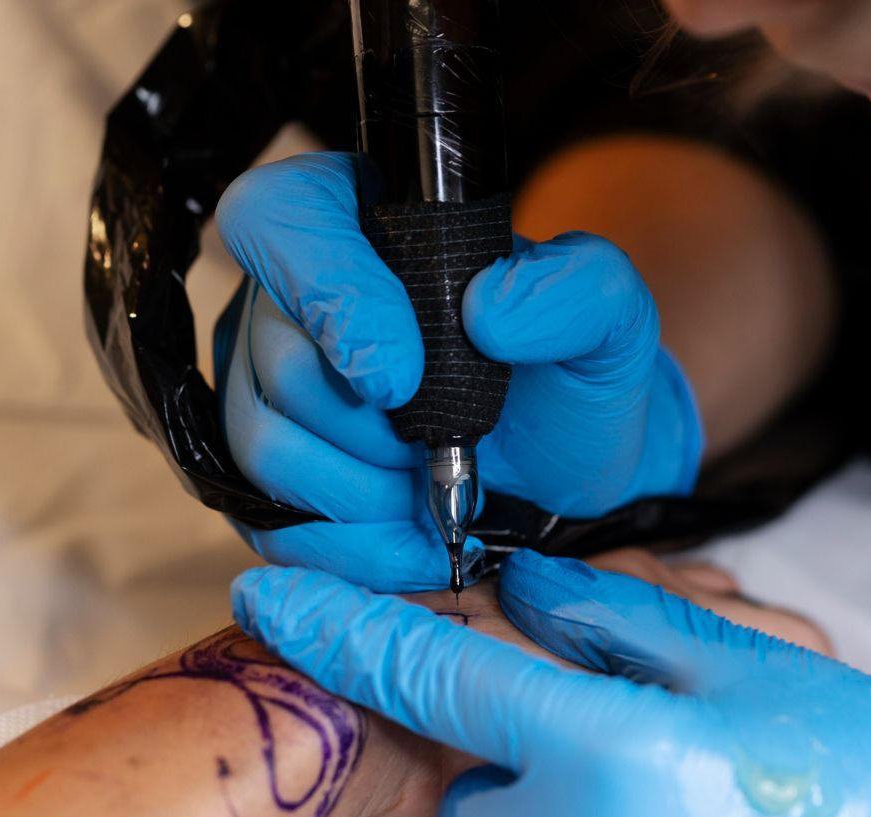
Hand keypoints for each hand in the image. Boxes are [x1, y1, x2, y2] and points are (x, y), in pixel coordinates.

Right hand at [214, 153, 702, 591]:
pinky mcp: (264, 471)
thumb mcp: (608, 317)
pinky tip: (412, 544)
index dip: (328, 297)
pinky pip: (264, 519)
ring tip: (436, 493)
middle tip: (453, 448)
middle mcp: (289, 294)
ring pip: (262, 443)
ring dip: (365, 494)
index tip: (403, 379)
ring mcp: (263, 384)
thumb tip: (489, 309)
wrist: (559, 463)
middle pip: (280, 359)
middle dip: (377, 432)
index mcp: (359, 218)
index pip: (279, 215)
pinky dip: (350, 547)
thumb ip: (577, 290)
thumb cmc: (568, 374)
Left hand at [231, 550, 870, 816]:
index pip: (439, 677)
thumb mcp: (749, 665)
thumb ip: (617, 620)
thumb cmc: (869, 771)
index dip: (345, 632)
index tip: (274, 599)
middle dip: (508, 770)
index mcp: (610, 749)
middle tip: (610, 749)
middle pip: (466, 802)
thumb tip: (529, 589)